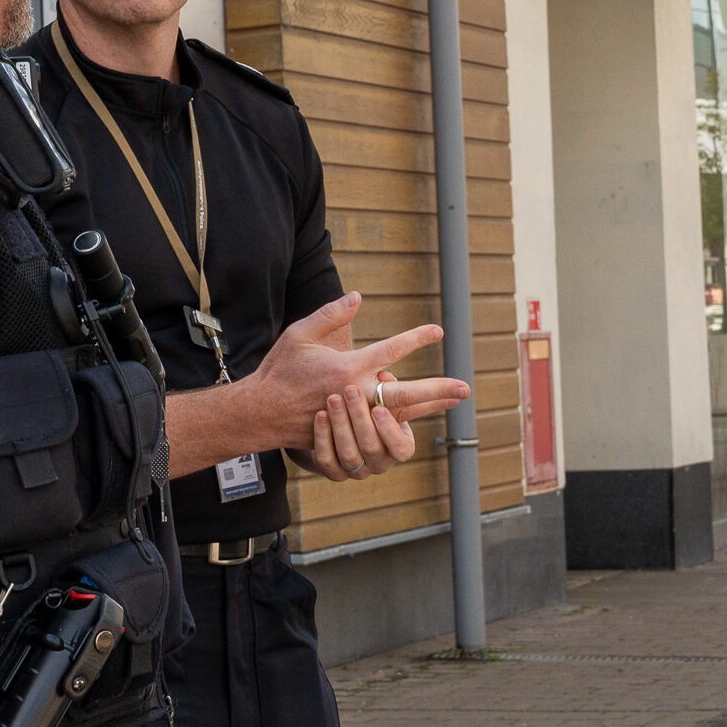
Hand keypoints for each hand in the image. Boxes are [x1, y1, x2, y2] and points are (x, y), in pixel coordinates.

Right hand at [243, 294, 467, 450]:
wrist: (262, 412)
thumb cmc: (280, 370)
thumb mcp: (300, 334)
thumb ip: (330, 314)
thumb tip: (358, 297)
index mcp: (347, 366)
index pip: (391, 350)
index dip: (417, 339)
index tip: (438, 332)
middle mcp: (356, 392)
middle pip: (406, 391)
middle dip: (437, 389)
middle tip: (465, 387)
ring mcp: (355, 414)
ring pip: (401, 412)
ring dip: (431, 405)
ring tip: (455, 400)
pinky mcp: (350, 429)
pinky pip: (383, 426)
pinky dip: (406, 419)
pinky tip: (423, 415)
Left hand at [299, 373, 417, 479]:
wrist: (341, 423)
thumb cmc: (370, 405)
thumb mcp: (382, 397)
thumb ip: (387, 388)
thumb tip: (384, 377)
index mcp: (400, 447)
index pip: (402, 449)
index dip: (389, 430)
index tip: (378, 408)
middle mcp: (380, 464)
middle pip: (371, 448)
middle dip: (359, 417)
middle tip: (350, 390)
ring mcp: (357, 472)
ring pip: (349, 454)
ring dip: (340, 424)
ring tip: (333, 398)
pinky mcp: (334, 473)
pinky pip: (327, 460)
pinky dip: (323, 436)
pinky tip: (320, 415)